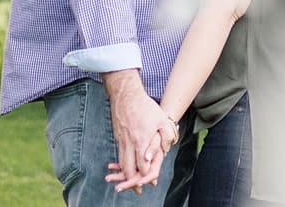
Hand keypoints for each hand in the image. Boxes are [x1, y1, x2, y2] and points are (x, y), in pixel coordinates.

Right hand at [105, 71, 168, 190]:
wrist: (126, 95)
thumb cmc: (145, 106)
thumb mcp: (162, 119)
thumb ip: (167, 135)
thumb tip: (166, 149)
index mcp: (141, 140)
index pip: (142, 165)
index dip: (145, 175)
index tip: (150, 181)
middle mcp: (129, 143)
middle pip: (128, 169)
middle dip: (132, 182)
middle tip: (137, 190)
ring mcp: (121, 140)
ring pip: (122, 163)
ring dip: (125, 175)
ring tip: (129, 183)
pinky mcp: (117, 136)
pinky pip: (119, 154)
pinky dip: (121, 164)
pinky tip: (124, 167)